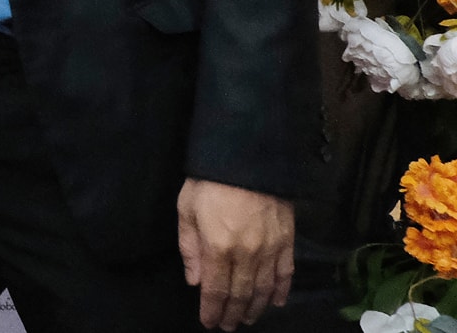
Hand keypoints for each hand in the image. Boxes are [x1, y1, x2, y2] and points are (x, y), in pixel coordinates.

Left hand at [177, 178, 293, 328]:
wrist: (247, 158)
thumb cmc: (209, 181)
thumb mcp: (186, 209)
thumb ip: (189, 248)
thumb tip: (195, 281)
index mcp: (218, 247)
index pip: (215, 290)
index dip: (212, 310)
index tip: (208, 323)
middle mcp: (247, 254)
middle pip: (241, 294)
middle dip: (232, 313)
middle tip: (227, 326)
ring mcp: (270, 249)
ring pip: (264, 289)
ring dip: (256, 308)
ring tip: (247, 318)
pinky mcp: (287, 241)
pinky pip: (286, 273)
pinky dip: (282, 290)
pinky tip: (277, 302)